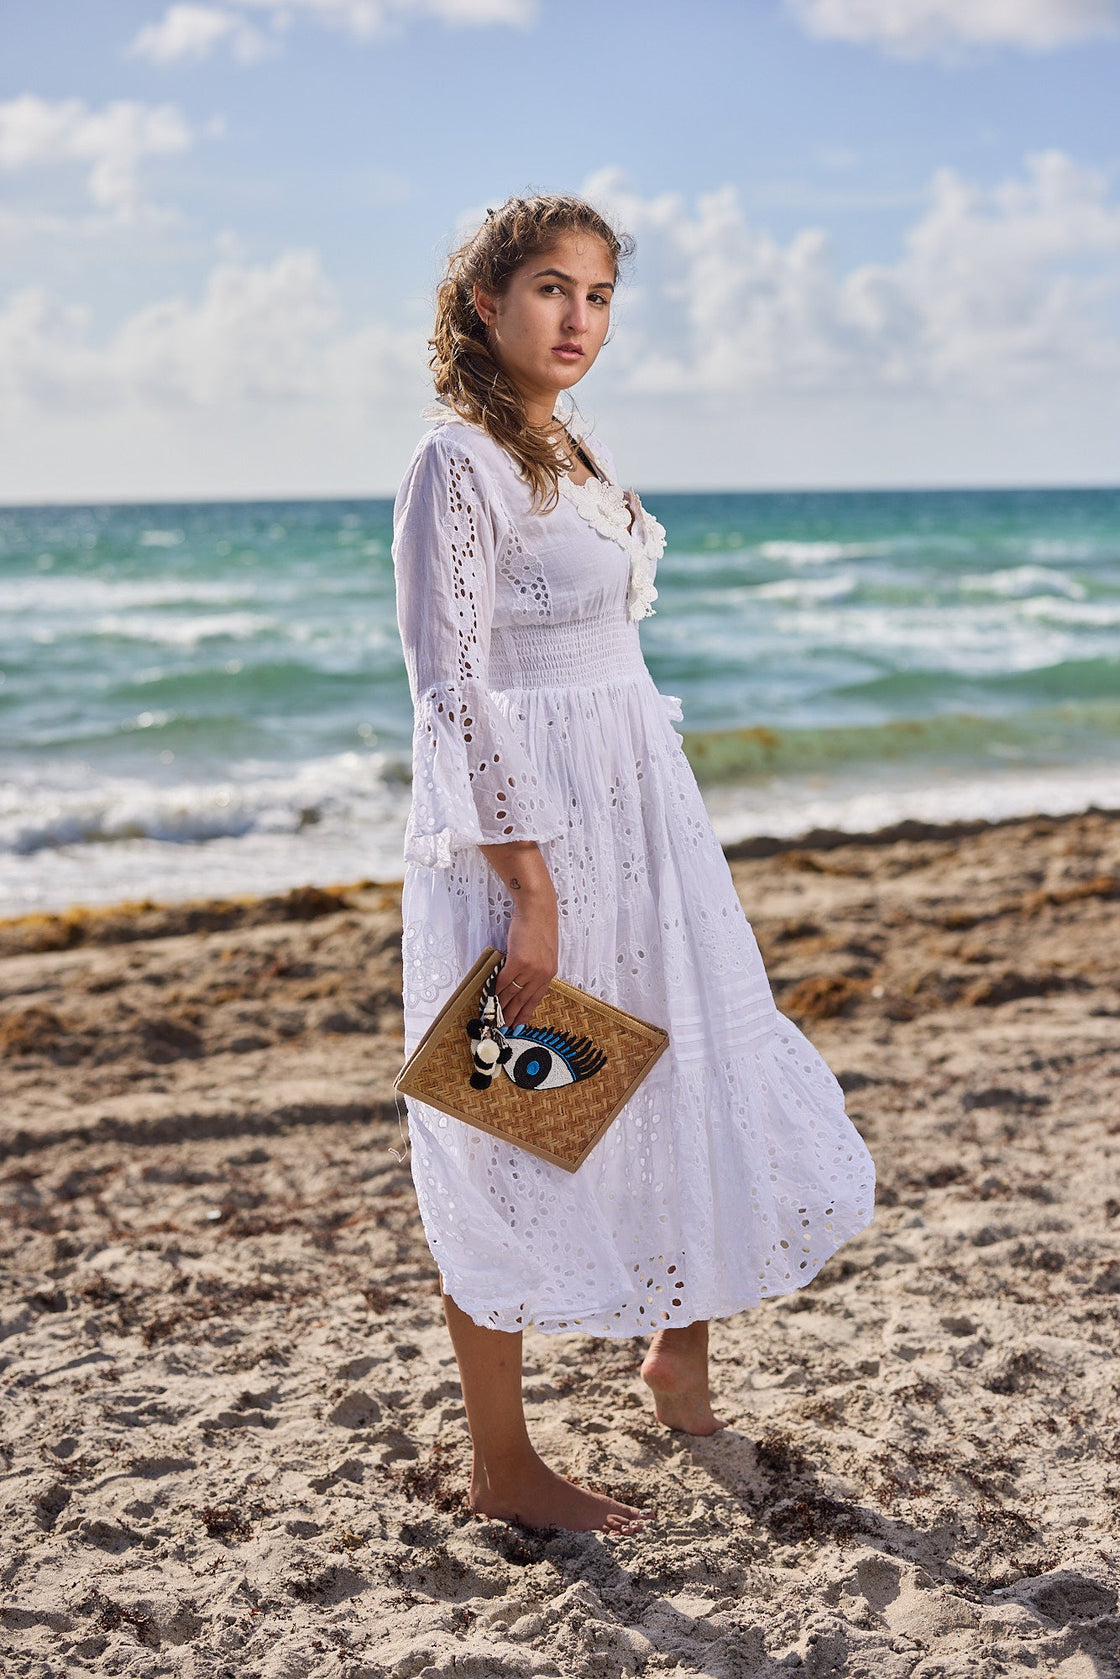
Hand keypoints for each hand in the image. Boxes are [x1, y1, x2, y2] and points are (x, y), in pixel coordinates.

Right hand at [497, 892, 557, 1029]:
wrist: (537, 909)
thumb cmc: (539, 926)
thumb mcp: (543, 952)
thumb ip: (535, 968)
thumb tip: (519, 982)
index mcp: (549, 973)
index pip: (536, 999)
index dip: (525, 1013)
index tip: (517, 1025)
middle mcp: (542, 974)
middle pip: (523, 1000)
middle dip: (511, 1014)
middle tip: (502, 1026)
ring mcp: (531, 969)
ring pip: (513, 993)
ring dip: (501, 1005)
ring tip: (493, 1015)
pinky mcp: (519, 961)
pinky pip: (504, 981)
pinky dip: (496, 990)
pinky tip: (491, 997)